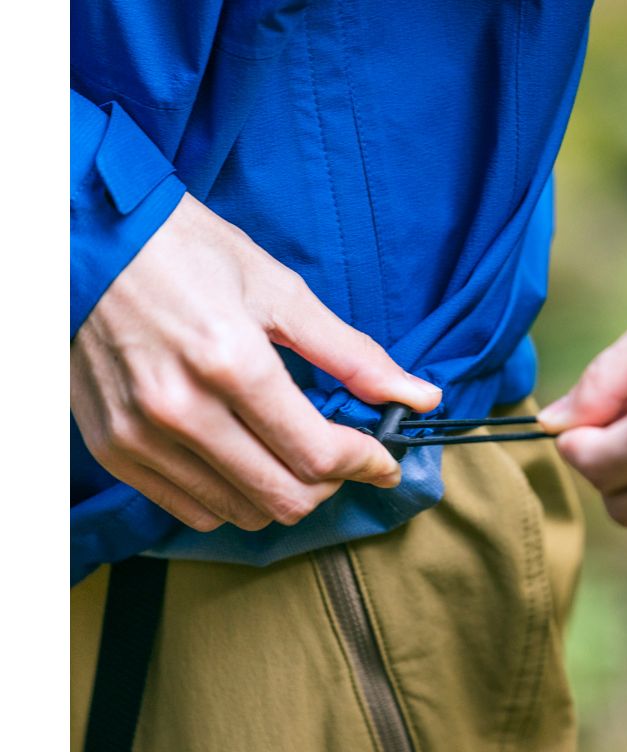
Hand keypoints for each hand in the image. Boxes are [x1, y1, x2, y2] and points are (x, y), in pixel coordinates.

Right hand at [71, 194, 440, 531]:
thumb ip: (351, 354)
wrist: (84, 239)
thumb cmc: (185, 252)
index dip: (366, 463)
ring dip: (282, 492)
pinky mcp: (113, 449)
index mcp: (230, 362)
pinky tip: (240, 458)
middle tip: (340, 454)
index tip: (383, 458)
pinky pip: (190, 510)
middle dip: (330, 483)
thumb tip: (417, 396)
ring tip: (288, 451)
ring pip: (241, 512)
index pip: (318, 454)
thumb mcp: (279, 290)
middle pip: (285, 497)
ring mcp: (140, 437)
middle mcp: (180, 411)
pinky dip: (231, 497)